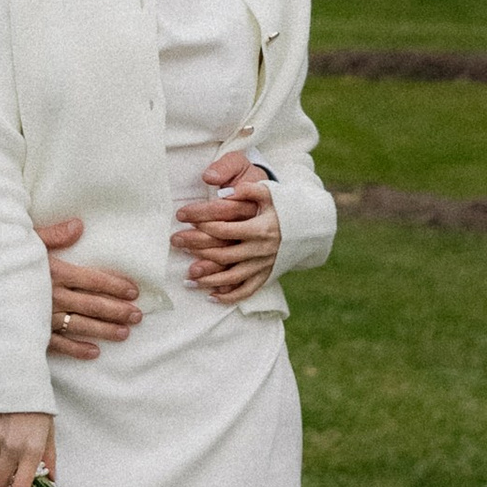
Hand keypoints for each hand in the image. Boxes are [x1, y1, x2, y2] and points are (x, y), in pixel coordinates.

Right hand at [0, 411, 52, 486]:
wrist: (16, 378)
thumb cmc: (37, 406)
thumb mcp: (49, 432)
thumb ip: (49, 458)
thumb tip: (50, 481)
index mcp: (32, 450)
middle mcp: (12, 448)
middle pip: (0, 483)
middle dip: (4, 485)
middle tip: (11, 475)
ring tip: (6, 453)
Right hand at [38, 213, 140, 359]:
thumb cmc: (3, 258)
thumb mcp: (27, 239)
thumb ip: (55, 234)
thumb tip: (80, 225)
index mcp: (55, 272)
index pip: (93, 280)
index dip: (115, 285)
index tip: (133, 290)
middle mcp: (53, 297)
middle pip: (93, 305)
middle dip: (118, 311)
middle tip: (138, 315)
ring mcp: (44, 318)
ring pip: (81, 326)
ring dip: (105, 331)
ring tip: (125, 333)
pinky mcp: (33, 333)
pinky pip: (59, 345)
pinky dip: (77, 350)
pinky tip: (94, 353)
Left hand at [172, 152, 282, 305]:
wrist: (311, 225)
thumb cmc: (286, 205)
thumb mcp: (270, 192)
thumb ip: (247, 189)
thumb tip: (223, 192)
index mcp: (260, 228)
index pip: (223, 227)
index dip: (200, 220)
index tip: (182, 215)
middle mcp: (261, 250)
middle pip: (222, 253)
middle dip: (196, 247)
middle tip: (176, 241)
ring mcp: (264, 265)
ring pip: (232, 276)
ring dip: (208, 278)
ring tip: (187, 277)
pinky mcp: (267, 275)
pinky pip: (247, 290)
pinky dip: (229, 296)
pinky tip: (211, 296)